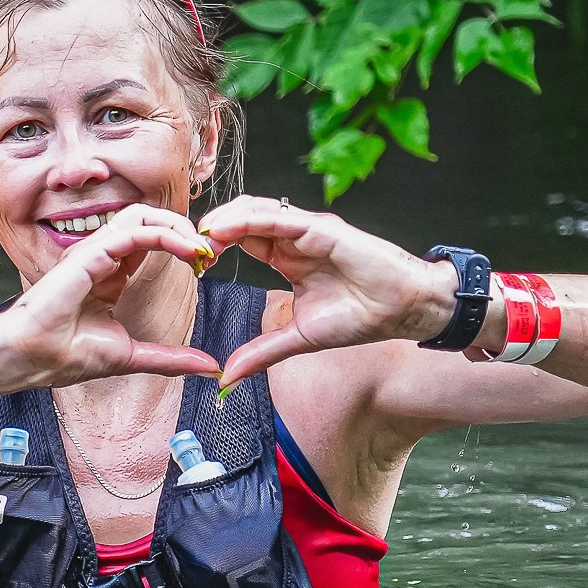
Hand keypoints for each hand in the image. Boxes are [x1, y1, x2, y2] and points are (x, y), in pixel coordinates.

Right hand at [0, 205, 220, 386]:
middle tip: (207, 253)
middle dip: (185, 229)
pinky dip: (167, 235)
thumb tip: (207, 366)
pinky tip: (187, 251)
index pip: (151, 239)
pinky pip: (136, 231)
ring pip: (143, 216)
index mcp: (110, 274)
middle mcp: (102, 256)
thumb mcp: (133, 356)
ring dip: (179, 227)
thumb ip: (170, 358)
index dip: (182, 246)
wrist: (31, 359)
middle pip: (149, 219)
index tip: (204, 266)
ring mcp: (95, 251)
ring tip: (200, 248)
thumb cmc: (66, 356)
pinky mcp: (91, 253)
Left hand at [195, 195, 454, 385]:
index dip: (215, 245)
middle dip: (212, 228)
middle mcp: (294, 237)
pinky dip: (251, 219)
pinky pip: (281, 217)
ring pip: (257, 210)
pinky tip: (226, 228)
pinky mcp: (323, 229)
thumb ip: (262, 352)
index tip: (192, 262)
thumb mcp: (299, 339)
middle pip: (243, 218)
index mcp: (286, 256)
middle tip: (183, 243)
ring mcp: (308, 229)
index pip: (242, 238)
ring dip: (224, 219)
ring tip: (199, 234)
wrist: (404, 311)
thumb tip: (227, 377)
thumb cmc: (361, 318)